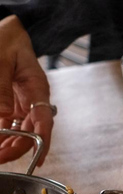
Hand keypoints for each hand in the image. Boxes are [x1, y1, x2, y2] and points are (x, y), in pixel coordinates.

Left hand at [0, 15, 53, 165]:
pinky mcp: (11, 103)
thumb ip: (2, 91)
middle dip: (17, 148)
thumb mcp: (1, 62)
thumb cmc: (7, 40)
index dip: (42, 142)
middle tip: (1, 159)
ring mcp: (23, 102)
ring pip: (20, 130)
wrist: (9, 30)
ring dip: (8, 143)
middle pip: (31, 131)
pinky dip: (2, 133)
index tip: (38, 158)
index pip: (44, 121)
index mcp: (38, 88)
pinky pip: (9, 123)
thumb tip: (2, 119)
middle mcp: (33, 100)